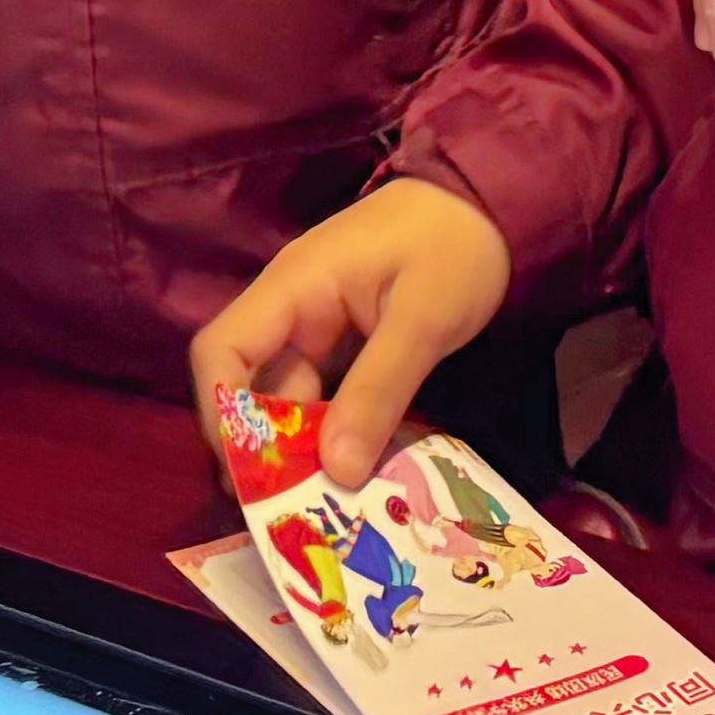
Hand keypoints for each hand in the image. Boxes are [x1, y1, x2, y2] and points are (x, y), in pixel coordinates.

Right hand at [188, 179, 508, 484]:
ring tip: (326, 505)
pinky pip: (325, 397)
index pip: (220, 350)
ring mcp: (318, 328)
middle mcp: (291, 310)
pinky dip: (333, 433)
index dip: (218, 412)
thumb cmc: (455, 247)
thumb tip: (336, 472)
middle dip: (261, 446)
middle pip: (247, 385)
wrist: (496, 202)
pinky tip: (355, 472)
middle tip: (290, 511)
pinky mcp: (347, 346)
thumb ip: (378, 392)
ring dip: (300, 447)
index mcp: (292, 288)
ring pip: (287, 399)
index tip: (247, 472)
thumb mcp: (422, 320)